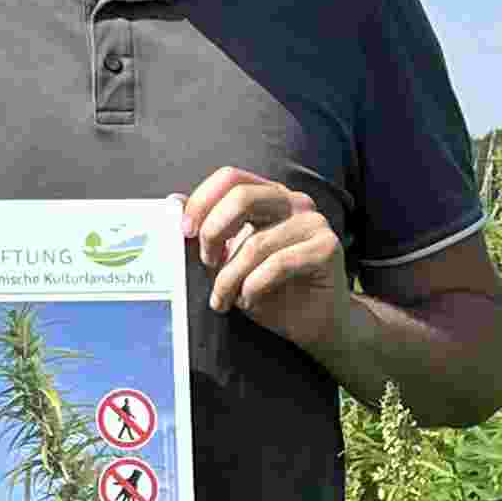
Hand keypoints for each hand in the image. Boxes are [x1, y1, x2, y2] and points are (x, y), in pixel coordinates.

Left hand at [182, 166, 358, 356]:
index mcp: (268, 195)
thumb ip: (209, 229)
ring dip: (229, 278)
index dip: (202, 200)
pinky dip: (253, 287)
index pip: (230, 177)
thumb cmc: (269, 288)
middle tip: (205, 264)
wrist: (314, 322)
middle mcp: (293, 201)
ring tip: (222, 299)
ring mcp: (313, 222)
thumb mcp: (230, 257)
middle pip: (242, 198)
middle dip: (213, 233)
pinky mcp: (327, 247)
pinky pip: (277, 264)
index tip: (185, 231)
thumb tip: (174, 201)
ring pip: (256, 242)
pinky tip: (248, 301)